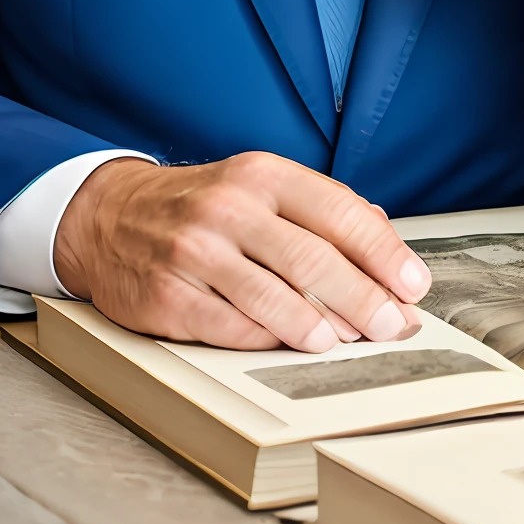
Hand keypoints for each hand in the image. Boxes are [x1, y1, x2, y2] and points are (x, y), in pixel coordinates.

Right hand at [53, 151, 430, 351]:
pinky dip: (270, 342)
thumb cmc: (201, 207)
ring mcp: (195, 253)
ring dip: (323, 328)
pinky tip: (294, 348)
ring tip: (350, 344)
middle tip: (395, 327)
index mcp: (261, 175)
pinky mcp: (169, 297)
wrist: (109, 217)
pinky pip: (232, 328)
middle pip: (314, 259)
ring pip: (275, 298)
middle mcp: (229, 208)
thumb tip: (387, 246)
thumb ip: (319, 211)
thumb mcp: (257, 187)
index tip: (414, 285)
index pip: (338, 211)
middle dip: (365, 299)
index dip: (384, 253)